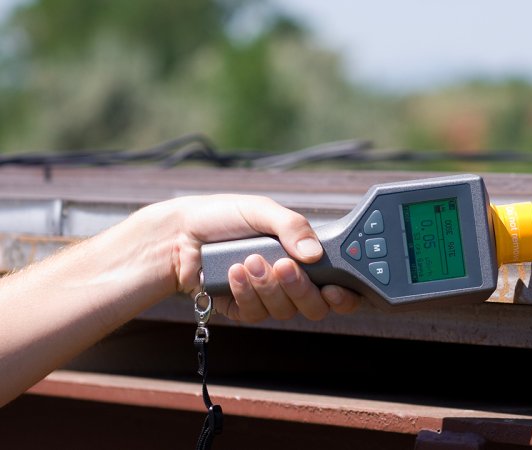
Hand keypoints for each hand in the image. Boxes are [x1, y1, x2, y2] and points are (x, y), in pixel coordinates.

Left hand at [150, 194, 360, 321]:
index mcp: (305, 257)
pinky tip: (233, 273)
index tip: (333, 288)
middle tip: (283, 266)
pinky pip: (255, 314)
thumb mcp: (262, 210)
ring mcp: (268, 297)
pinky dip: (245, 293)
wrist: (179, 232)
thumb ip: (293, 226)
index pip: (338, 286)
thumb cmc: (223, 215)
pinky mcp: (243, 309)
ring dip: (268, 287)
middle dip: (299, 288)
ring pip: (285, 312)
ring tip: (248, 261)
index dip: (343, 296)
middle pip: (315, 306)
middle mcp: (291, 281)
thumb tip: (315, 253)